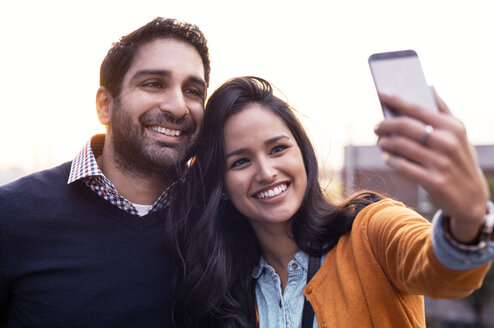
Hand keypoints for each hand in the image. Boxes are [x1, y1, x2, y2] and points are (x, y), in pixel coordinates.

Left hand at [374, 89, 489, 242]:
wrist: (472, 197)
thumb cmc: (459, 158)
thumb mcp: (458, 133)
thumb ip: (443, 110)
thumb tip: (429, 86)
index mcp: (452, 126)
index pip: (417, 109)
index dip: (396, 100)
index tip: (379, 93)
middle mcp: (447, 142)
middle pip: (405, 127)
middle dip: (385, 125)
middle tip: (377, 127)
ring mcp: (441, 163)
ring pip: (400, 146)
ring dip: (385, 143)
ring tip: (382, 142)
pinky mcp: (434, 181)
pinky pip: (402, 167)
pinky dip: (391, 160)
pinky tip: (387, 157)